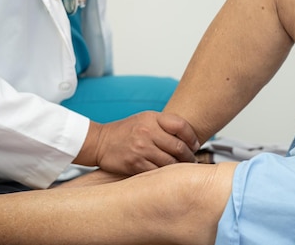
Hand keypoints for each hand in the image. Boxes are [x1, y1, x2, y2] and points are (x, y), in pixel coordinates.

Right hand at [74, 112, 200, 174]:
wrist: (99, 142)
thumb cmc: (125, 131)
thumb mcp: (145, 119)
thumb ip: (164, 124)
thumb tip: (189, 137)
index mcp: (152, 118)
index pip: (181, 126)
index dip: (192, 137)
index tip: (195, 145)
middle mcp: (147, 132)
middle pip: (179, 146)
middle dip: (190, 156)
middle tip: (193, 160)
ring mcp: (141, 149)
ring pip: (170, 162)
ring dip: (180, 167)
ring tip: (184, 169)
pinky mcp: (135, 164)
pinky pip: (157, 172)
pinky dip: (166, 175)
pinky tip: (169, 176)